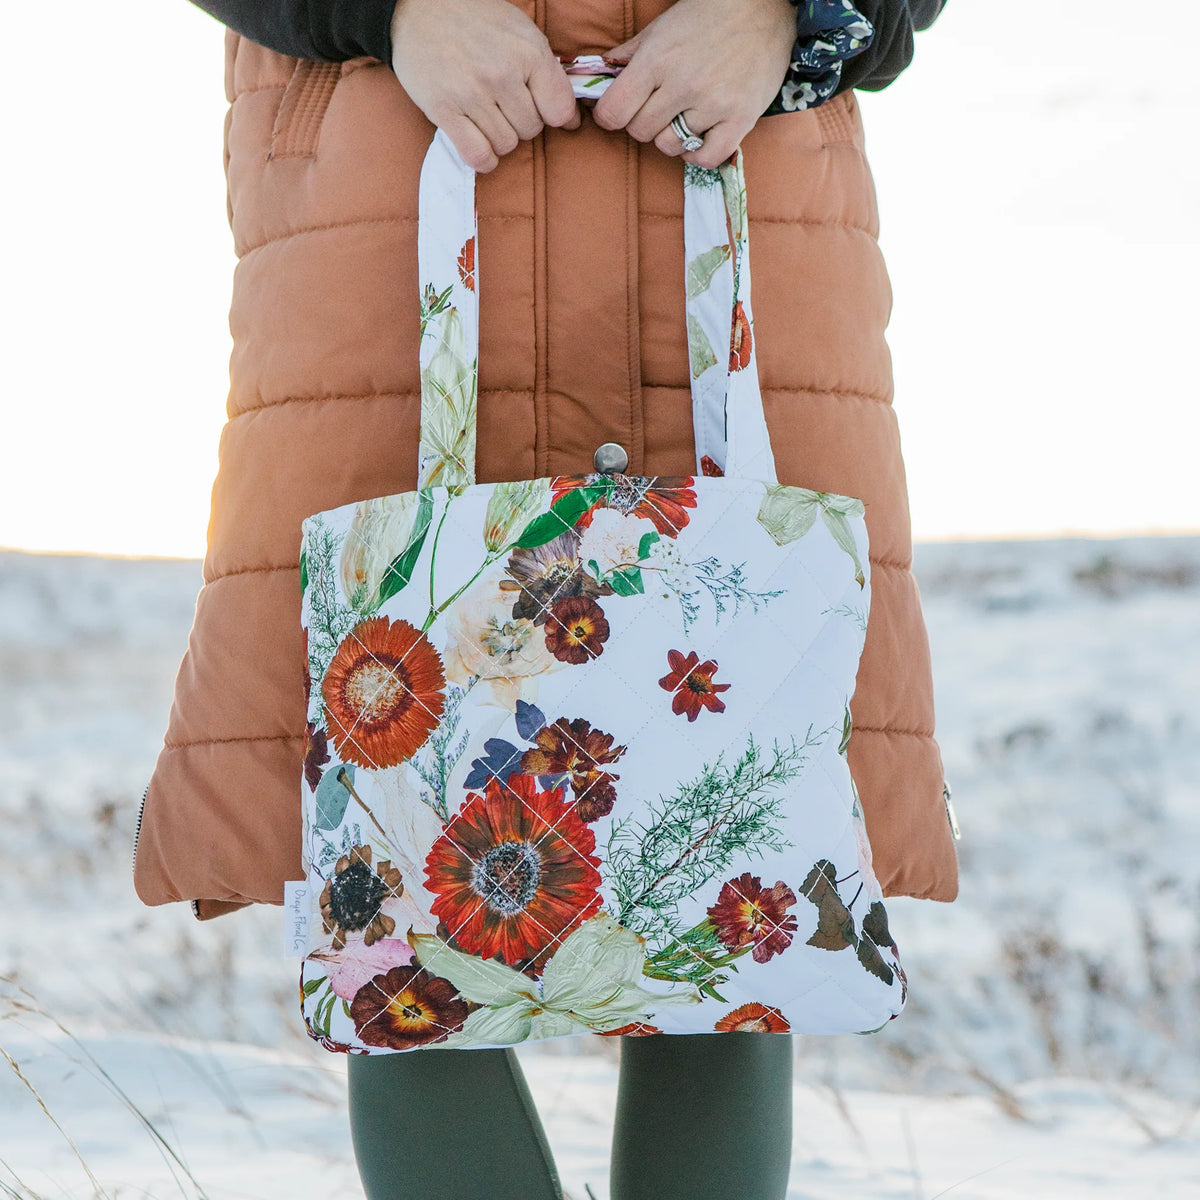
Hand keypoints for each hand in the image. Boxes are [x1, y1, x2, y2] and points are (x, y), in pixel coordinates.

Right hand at [389, 0, 581, 172]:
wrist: (419, 6)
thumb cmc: (476, 21)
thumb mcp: (522, 33)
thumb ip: (549, 75)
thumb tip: (572, 121)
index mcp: (528, 52)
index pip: (559, 111)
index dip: (553, 115)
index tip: (541, 109)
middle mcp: (501, 74)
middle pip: (531, 131)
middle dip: (521, 122)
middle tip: (503, 103)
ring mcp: (471, 94)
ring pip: (506, 145)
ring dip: (500, 137)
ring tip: (486, 114)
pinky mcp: (443, 110)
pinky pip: (478, 155)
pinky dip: (483, 158)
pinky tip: (479, 142)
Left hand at [591, 0, 796, 167]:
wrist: (766, 7)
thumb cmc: (710, 13)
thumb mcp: (662, 26)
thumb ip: (629, 54)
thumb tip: (601, 74)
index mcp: (658, 59)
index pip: (614, 112)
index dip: (609, 116)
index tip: (617, 112)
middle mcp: (683, 84)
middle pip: (640, 132)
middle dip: (642, 122)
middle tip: (657, 107)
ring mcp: (713, 105)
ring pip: (670, 146)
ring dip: (671, 137)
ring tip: (682, 117)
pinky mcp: (740, 119)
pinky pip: (706, 158)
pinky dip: (697, 154)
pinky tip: (698, 137)